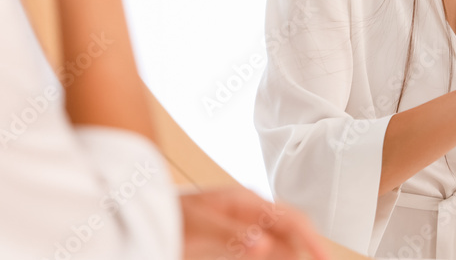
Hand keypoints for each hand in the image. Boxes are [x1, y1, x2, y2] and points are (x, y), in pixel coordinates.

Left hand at [181, 186, 330, 259]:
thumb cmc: (168, 216)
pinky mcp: (234, 238)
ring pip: (277, 245)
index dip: (312, 241)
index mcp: (246, 202)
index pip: (291, 220)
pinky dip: (272, 257)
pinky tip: (273, 259)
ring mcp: (242, 224)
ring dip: (287, 255)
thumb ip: (231, 235)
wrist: (143, 212)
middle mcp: (249, 211)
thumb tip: (264, 244)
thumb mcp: (199, 226)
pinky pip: (261, 250)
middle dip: (303, 252)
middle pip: (288, 233)